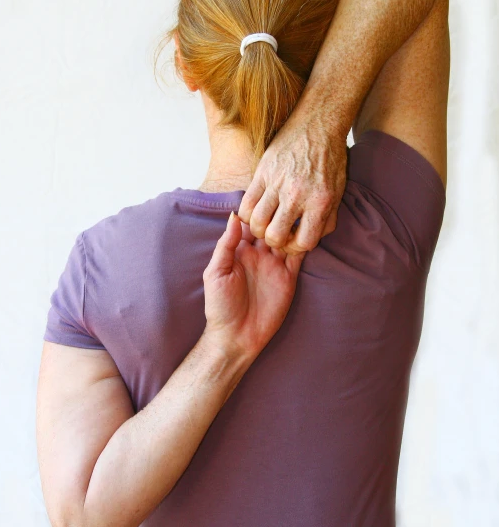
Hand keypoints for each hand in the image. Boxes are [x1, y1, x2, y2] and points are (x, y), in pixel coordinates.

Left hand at [202, 211, 306, 363]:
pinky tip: (309, 231)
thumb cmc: (220, 306)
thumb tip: (234, 215)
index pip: (250, 222)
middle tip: (288, 197)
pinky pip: (299, 257)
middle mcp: (258, 254)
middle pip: (271, 226)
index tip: (267, 190)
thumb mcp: (216, 272)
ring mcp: (274, 265)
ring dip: (293, 226)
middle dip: (279, 213)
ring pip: (287, 238)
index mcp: (239, 250)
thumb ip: (226, 244)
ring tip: (300, 211)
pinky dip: (305, 244)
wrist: (236, 337)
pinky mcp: (288, 277)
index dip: (258, 208)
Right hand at [237, 117, 348, 255]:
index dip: (297, 248)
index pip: (303, 243)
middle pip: (276, 236)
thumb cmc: (330, 160)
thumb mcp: (338, 191)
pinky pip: (246, 204)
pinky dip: (248, 214)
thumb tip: (312, 240)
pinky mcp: (262, 173)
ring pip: (257, 223)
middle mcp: (297, 195)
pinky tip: (255, 211)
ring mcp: (277, 183)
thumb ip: (327, 218)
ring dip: (259, 229)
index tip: (295, 240)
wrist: (318, 126)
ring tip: (265, 223)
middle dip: (276, 241)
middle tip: (278, 233)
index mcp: (320, 202)